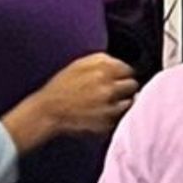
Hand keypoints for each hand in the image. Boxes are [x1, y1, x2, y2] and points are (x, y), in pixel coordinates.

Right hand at [3, 52, 137, 149]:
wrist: (49, 110)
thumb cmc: (62, 86)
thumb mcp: (79, 64)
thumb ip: (102, 60)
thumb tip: (121, 64)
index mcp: (102, 68)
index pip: (128, 68)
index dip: (122, 73)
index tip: (118, 77)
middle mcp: (108, 85)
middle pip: (132, 84)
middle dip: (125, 86)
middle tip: (114, 90)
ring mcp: (108, 105)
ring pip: (130, 101)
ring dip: (122, 101)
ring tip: (108, 102)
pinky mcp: (107, 121)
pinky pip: (121, 116)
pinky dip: (116, 114)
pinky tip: (103, 111)